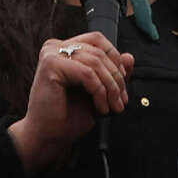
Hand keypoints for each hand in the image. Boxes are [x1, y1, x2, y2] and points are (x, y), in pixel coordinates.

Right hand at [6, 31, 134, 172]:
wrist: (48, 138)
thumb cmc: (67, 118)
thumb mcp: (97, 92)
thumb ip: (111, 74)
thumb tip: (129, 58)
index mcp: (64, 49)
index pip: (97, 40)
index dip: (115, 58)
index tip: (123, 83)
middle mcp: (55, 47)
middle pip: (99, 51)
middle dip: (116, 77)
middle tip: (121, 100)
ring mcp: (51, 54)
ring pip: (95, 62)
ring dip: (110, 87)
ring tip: (113, 106)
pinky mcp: (51, 65)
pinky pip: (87, 73)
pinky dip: (99, 91)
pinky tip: (100, 107)